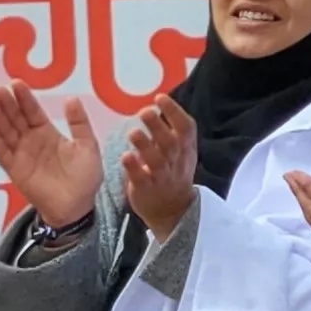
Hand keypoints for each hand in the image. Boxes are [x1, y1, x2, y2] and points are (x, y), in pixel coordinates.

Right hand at [0, 83, 104, 229]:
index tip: (16, 82)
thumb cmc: (84, 177)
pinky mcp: (14, 169)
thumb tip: (70, 98)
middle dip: (6, 103)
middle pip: (15, 118)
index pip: (32, 111)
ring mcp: (20, 154)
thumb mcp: (87, 146)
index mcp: (47, 133)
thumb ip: (79, 124)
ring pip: (5, 131)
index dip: (24, 98)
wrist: (77, 206)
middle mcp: (30, 140)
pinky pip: (2, 152)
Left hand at [121, 98, 202, 240]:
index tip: (160, 98)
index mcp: (185, 150)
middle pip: (171, 143)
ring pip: (157, 161)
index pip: (186, 128)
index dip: (175, 112)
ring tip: (133, 132)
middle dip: (159, 127)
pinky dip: (133, 168)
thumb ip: (167, 132)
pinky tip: (124, 157)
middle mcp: (176, 162)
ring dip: (145, 146)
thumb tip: (156, 105)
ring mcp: (162, 178)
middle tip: (145, 112)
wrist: (172, 212)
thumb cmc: (171, 175)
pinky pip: (141, 179)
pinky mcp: (146, 190)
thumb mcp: (178, 153)